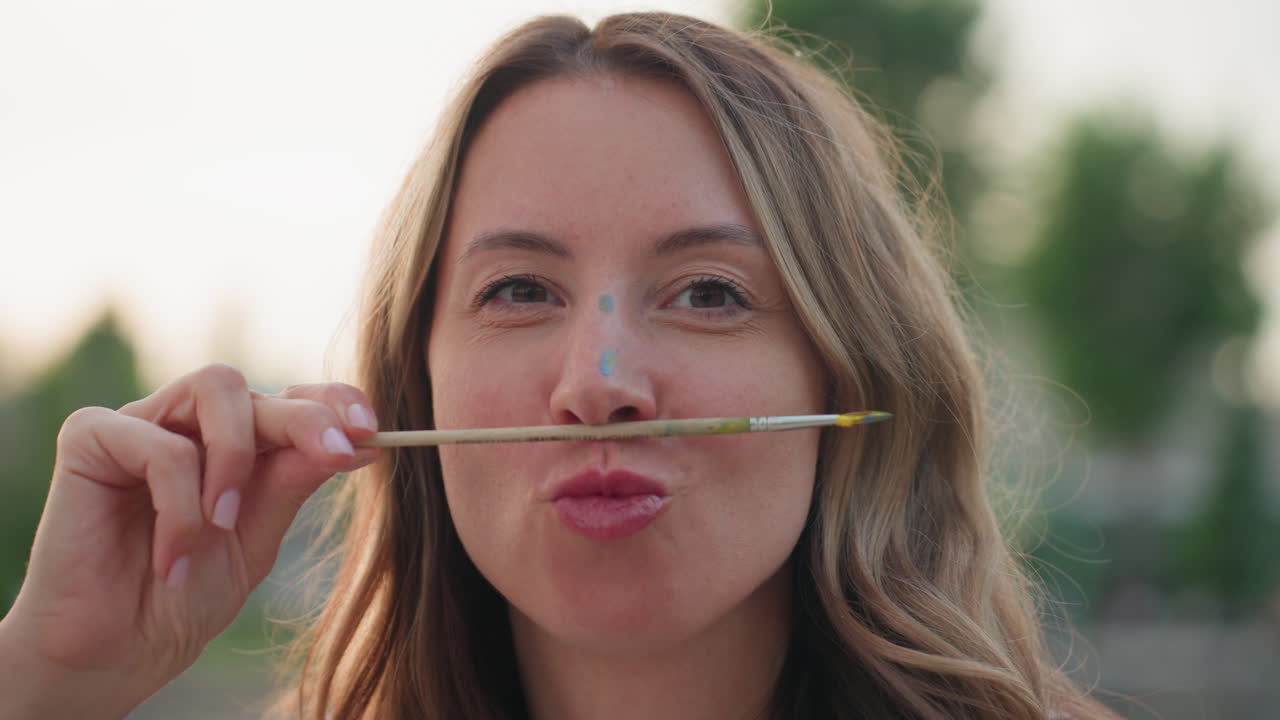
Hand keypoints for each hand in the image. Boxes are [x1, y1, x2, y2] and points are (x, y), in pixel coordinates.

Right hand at [0, 364, 378, 717]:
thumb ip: (292, 484)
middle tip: (337, 454)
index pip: (293, 398)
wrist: (115, 653)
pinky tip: (171, 558)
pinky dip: (180, 505)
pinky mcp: (92, 439)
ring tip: (224, 525)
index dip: (334, 401)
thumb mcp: (256, 540)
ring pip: (215, 388)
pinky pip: (160, 445)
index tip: (372, 431)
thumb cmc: (185, 597)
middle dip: (306, 420)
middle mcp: (191, 424)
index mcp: (238, 443)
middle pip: (260, 388)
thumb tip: (358, 441)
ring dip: (236, 458)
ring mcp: (143, 423)